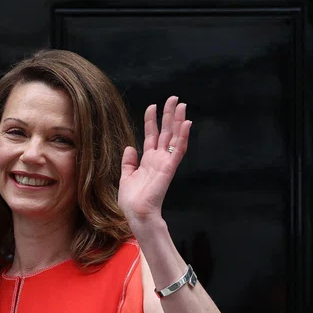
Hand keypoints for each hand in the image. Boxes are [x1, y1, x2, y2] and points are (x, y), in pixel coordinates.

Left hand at [118, 96, 190, 225]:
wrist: (137, 213)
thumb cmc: (131, 199)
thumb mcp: (126, 176)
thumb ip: (129, 162)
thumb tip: (130, 147)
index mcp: (148, 160)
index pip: (152, 135)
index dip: (152, 120)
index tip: (152, 106)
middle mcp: (159, 159)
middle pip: (165, 132)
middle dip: (169, 115)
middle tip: (174, 99)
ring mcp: (165, 162)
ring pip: (174, 137)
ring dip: (178, 121)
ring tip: (181, 105)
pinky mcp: (169, 168)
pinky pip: (178, 150)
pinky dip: (183, 136)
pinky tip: (187, 123)